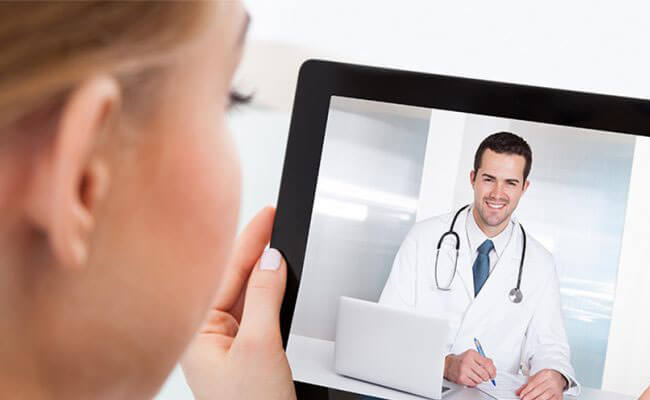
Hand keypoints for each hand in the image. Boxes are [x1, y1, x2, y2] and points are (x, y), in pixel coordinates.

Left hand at [181, 207, 295, 399]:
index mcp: (196, 330)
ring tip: (277, 239)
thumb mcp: (260, 346)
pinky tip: (276, 275)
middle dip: (254, 247)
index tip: (268, 214)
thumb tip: (272, 261)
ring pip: (245, 291)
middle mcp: (206, 333)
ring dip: (263, 267)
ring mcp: (224, 341)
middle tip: (275, 218)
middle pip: (233, 277)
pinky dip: (268, 289)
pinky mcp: (243, 348)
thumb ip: (264, 297)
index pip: (226, 272)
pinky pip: (254, 308)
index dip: (250, 239)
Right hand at [444, 350, 495, 386]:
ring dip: (480, 380)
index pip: (487, 363)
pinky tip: (471, 378)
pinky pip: (474, 384)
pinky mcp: (461, 378)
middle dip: (487, 377)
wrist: (448, 365)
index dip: (492, 371)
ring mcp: (464, 370)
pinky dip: (474, 383)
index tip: (493, 374)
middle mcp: (467, 361)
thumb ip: (483, 360)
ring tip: (475, 376)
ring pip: (480, 380)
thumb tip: (493, 368)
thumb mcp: (472, 355)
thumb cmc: (462, 360)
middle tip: (486, 377)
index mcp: (472, 354)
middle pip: (484, 373)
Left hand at [516, 369, 566, 399]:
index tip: (522, 395)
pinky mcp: (559, 396)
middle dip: (531, 396)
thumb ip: (526, 385)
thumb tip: (517, 392)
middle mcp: (552, 381)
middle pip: (540, 389)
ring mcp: (556, 388)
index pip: (534, 383)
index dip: (527, 390)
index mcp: (545, 374)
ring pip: (546, 395)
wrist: (558, 377)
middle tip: (524, 399)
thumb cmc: (545, 378)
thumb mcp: (535, 378)